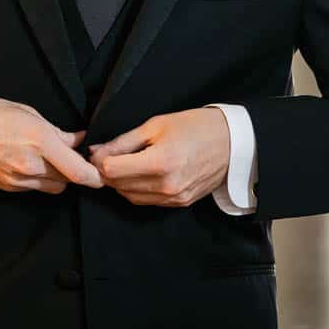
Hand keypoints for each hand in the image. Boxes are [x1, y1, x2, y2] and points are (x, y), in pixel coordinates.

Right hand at [0, 95, 102, 193]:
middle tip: (73, 158)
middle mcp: (31, 164)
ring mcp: (18, 179)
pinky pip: (33, 188)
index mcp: (39, 140)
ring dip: (57, 177)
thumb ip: (55, 131)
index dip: (94, 177)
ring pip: (52, 187)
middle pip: (67, 180)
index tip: (102, 175)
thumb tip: (76, 140)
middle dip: (74, 171)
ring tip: (50, 160)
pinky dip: (39, 179)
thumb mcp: (27, 112)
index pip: (76, 170)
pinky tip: (31, 163)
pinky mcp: (7, 187)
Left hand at [88, 108, 229, 207]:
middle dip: (107, 172)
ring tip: (124, 164)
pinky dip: (136, 190)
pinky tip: (140, 174)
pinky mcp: (179, 204)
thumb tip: (96, 152)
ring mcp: (174, 198)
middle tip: (107, 155)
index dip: (99, 160)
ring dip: (120, 183)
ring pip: (130, 197)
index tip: (98, 151)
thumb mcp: (156, 125)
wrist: (232, 142)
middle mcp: (166, 185)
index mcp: (160, 162)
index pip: (112, 170)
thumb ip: (124, 141)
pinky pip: (147, 201)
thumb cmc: (195, 126)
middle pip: (118, 186)